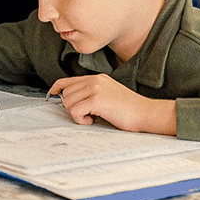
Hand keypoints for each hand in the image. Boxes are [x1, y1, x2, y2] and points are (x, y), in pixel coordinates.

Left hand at [48, 74, 176, 134]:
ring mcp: (95, 88)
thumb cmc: (129, 110)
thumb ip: (92, 93)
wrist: (146, 113)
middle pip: (66, 93)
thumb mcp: (109, 95)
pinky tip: (93, 121)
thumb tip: (72, 100)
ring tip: (92, 118)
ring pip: (68, 102)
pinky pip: (75, 111)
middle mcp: (95, 80)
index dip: (57, 87)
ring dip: (77, 114)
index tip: (52, 94)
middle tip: (87, 115)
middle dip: (71, 107)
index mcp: (97, 78)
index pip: (68, 80)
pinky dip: (81, 120)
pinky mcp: (97, 100)